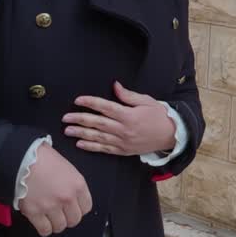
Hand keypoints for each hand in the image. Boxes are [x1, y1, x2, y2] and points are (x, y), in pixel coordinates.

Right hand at [20, 143, 91, 236]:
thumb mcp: (68, 169)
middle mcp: (67, 198)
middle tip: (60, 213)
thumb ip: (73, 186)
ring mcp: (51, 206)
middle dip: (68, 218)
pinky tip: (41, 221)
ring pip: (60, 227)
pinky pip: (45, 230)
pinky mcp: (34, 212)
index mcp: (78, 185)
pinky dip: (44, 228)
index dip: (78, 209)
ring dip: (55, 224)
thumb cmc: (44, 160)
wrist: (23, 158)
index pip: (86, 208)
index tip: (72, 208)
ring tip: (49, 217)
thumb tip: (74, 200)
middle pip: (74, 220)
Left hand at [62, 81, 176, 156]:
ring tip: (68, 131)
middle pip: (97, 123)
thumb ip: (128, 95)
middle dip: (80, 119)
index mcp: (128, 115)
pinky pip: (104, 149)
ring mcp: (122, 141)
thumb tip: (115, 85)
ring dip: (81, 134)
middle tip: (65, 118)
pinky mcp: (123, 150)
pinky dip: (91, 147)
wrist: (170, 135)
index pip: (105, 107)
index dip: (90, 103)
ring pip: (98, 137)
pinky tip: (80, 144)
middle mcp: (123, 129)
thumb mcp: (146, 101)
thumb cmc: (158, 115)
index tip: (78, 100)